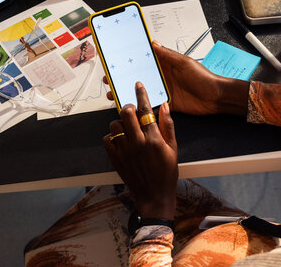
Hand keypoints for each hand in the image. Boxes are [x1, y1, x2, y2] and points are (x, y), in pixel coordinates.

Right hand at [103, 41, 249, 115]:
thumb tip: (153, 42)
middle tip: (108, 79)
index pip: (143, 60)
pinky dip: (139, 105)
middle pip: (138, 76)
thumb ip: (167, 55)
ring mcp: (163, 91)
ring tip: (113, 94)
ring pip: (140, 91)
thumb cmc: (203, 77)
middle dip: (122, 77)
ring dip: (127, 92)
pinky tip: (128, 106)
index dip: (130, 60)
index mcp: (165, 64)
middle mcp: (162, 77)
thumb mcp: (184, 62)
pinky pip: (150, 104)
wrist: (215, 97)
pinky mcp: (166, 104)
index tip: (116, 59)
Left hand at [103, 82, 177, 219]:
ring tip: (127, 129)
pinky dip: (111, 136)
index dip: (141, 94)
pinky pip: (107, 139)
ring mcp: (124, 151)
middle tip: (132, 111)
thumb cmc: (166, 173)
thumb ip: (168, 126)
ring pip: (115, 125)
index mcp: (154, 139)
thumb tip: (164, 106)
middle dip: (129, 107)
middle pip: (126, 113)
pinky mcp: (115, 158)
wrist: (154, 196)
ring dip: (120, 122)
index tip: (138, 85)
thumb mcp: (173, 148)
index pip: (145, 110)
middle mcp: (137, 143)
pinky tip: (120, 140)